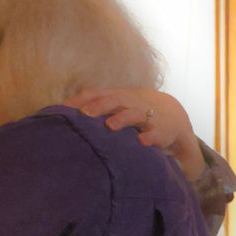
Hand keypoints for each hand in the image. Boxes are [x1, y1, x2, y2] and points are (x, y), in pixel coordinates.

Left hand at [67, 87, 203, 183]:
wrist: (173, 119)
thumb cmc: (135, 114)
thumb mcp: (116, 108)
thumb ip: (93, 112)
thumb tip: (62, 120)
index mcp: (118, 97)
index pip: (97, 93)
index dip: (81, 100)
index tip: (62, 110)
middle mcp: (131, 103)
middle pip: (114, 100)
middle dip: (99, 106)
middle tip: (84, 115)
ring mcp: (147, 116)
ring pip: (134, 114)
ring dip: (122, 119)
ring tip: (110, 126)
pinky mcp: (161, 131)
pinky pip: (156, 134)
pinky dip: (150, 137)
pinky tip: (142, 142)